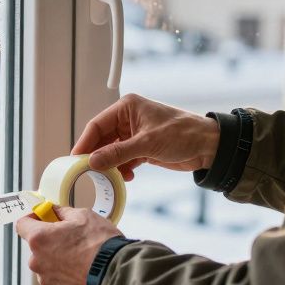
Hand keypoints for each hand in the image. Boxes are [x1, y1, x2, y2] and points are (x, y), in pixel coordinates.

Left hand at [16, 205, 122, 284]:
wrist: (115, 274)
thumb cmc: (100, 245)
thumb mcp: (83, 216)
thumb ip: (62, 212)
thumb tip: (55, 211)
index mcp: (39, 238)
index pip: (22, 224)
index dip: (32, 218)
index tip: (42, 217)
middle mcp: (37, 261)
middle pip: (36, 246)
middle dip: (50, 240)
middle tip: (70, 238)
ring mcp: (45, 279)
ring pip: (46, 264)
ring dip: (57, 259)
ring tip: (79, 257)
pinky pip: (55, 279)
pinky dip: (64, 275)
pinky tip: (80, 270)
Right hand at [73, 93, 219, 180]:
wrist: (209, 146)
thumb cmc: (183, 134)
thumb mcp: (147, 144)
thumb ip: (118, 153)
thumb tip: (92, 162)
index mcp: (127, 108)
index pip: (97, 125)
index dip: (85, 142)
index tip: (75, 159)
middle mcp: (128, 119)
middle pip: (103, 139)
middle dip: (98, 156)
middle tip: (89, 173)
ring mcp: (135, 134)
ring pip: (112, 151)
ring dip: (111, 165)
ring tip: (111, 177)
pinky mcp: (143, 148)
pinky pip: (124, 159)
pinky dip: (123, 169)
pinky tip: (127, 177)